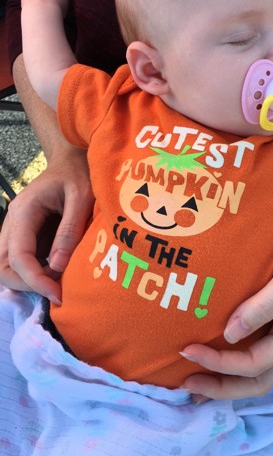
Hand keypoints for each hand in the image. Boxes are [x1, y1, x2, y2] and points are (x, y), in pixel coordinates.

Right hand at [0, 148, 92, 302]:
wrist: (72, 160)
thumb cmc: (79, 174)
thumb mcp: (81, 198)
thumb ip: (69, 231)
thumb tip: (58, 267)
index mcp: (24, 212)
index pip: (18, 256)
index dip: (35, 280)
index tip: (58, 295)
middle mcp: (14, 222)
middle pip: (3, 266)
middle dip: (26, 285)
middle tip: (56, 292)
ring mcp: (18, 230)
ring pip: (9, 266)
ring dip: (30, 281)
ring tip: (59, 284)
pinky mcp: (28, 236)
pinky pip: (23, 261)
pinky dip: (37, 274)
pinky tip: (58, 275)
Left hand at [181, 203, 272, 399]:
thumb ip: (267, 303)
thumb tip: (231, 334)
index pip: (257, 362)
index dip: (221, 364)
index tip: (189, 350)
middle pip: (259, 380)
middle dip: (222, 388)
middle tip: (187, 383)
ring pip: (258, 371)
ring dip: (226, 380)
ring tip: (194, 379)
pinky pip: (255, 350)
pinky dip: (233, 361)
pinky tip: (213, 353)